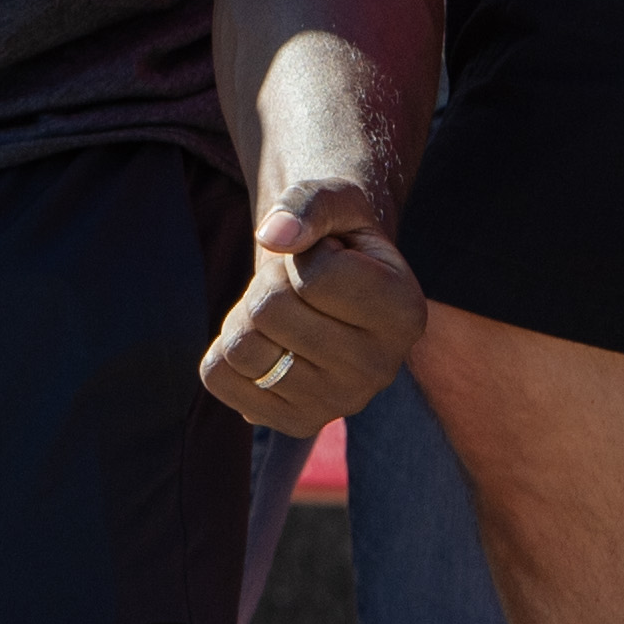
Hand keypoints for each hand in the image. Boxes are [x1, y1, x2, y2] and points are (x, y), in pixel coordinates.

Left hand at [198, 180, 423, 436]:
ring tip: (281, 312)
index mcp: (406, 313)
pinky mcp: (296, 423)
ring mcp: (339, 405)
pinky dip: (225, 348)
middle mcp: (381, 370)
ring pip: (241, 347)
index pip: (314, 276)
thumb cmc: (338, 236)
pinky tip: (266, 343)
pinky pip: (218, 377)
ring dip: (245, 313)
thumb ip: (308, 204)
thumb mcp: (335, 199)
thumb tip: (272, 235)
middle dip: (269, 281)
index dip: (303, 251)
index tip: (325, 255)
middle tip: (295, 283)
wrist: (334, 286)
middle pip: (270, 310)